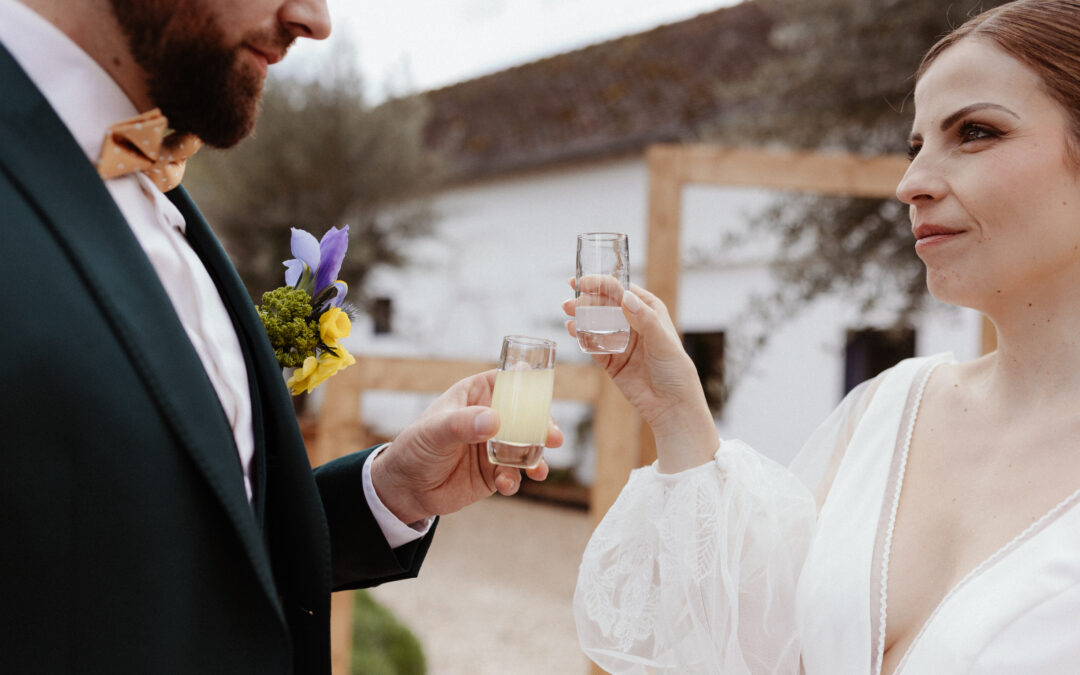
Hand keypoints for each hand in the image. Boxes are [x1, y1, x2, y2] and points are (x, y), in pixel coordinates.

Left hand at [370, 370, 563, 523]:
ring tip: (538, 470)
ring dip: (537, 458)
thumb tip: (494, 421)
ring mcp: (495, 446)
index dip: (528, 383)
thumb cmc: (415, 448)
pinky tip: (505, 485)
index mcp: (476, 395)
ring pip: (527, 447)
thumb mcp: (434, 431)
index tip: (544, 392)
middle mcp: (490, 417)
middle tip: (554, 438)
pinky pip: (514, 474)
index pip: (507, 380)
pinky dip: (515, 480)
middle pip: (527, 415)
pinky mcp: (495, 472)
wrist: (406, 489)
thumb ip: (462, 424)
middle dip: (544, 426)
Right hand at [563, 280, 717, 471]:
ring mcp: (619, 341)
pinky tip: (573, 331)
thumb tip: (625, 298)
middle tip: (571, 302)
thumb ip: (644, 319)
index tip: (583, 282)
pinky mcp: (609, 360)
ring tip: (569, 313)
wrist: (671, 405)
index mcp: (648, 310)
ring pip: (595, 323)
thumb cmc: (675, 370)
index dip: (601, 283)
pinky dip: (581, 337)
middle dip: (586, 300)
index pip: (621, 291)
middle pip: (604, 305)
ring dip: (581, 317)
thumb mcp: (662, 341)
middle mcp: (632, 322)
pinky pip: (592, 345)